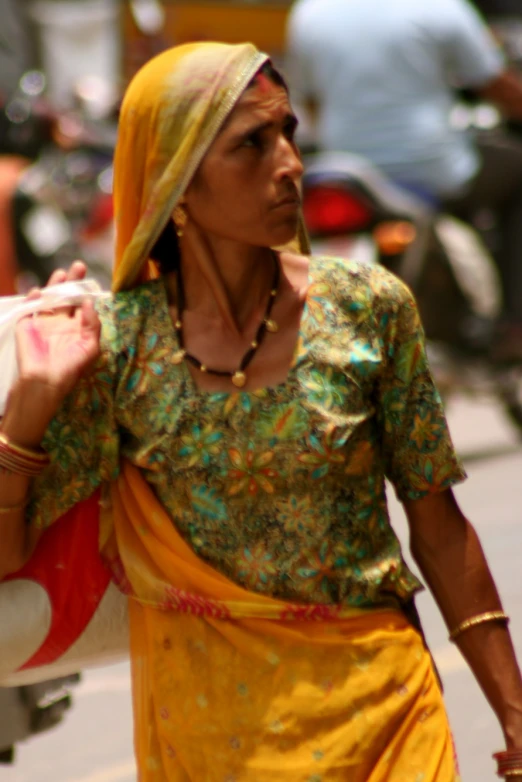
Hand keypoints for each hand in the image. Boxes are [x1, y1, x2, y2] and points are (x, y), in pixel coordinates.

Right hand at [15, 259, 100, 402]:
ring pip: (48, 298)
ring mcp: (42, 323)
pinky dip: (33, 298)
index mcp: (76, 328)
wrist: (45, 382)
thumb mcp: (90, 348)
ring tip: (62, 273)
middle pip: (66, 296)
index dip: (86, 292)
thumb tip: (90, 302)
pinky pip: (29, 308)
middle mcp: (60, 323)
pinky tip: (38, 292)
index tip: (91, 281)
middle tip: (79, 266)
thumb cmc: (70, 368)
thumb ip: (93, 325)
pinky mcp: (26, 325)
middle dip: (72, 281)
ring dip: (54, 285)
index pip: (81, 305)